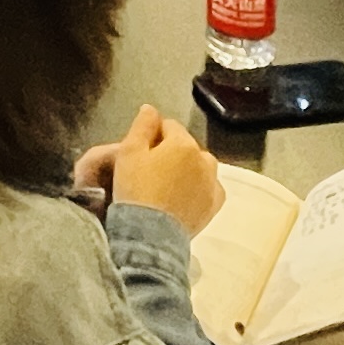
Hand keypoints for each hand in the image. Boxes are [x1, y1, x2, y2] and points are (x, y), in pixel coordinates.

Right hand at [100, 105, 225, 232]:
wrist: (150, 236)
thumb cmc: (136, 191)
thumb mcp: (128, 153)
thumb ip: (141, 125)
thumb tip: (150, 109)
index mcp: (183, 143)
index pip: (168, 126)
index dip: (152, 135)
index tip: (140, 152)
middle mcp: (204, 159)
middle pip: (185, 145)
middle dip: (171, 151)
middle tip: (151, 171)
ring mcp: (212, 183)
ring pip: (200, 165)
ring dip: (187, 168)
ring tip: (167, 184)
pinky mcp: (215, 205)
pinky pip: (209, 187)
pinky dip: (200, 187)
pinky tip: (185, 196)